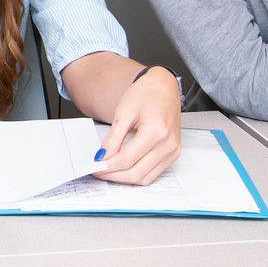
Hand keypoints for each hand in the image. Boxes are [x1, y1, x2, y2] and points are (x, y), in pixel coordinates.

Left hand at [94, 66, 181, 184]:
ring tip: (108, 170)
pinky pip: (153, 174)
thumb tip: (102, 158)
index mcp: (156, 131)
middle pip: (135, 173)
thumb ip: (113, 138)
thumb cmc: (146, 94)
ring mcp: (173, 151)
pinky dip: (136, 175)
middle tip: (97, 171)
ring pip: (144, 178)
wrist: (164, 87)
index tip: (94, 166)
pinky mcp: (173, 154)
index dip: (107, 166)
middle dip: (113, 175)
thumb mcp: (123, 112)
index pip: (127, 159)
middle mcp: (168, 145)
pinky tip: (123, 168)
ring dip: (124, 178)